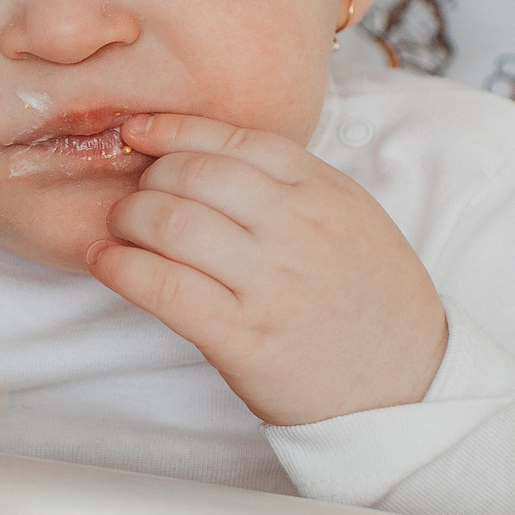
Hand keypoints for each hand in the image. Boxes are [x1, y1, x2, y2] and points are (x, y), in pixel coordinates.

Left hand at [86, 113, 446, 425]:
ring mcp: (271, 283)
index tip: (142, 133)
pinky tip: (107, 262)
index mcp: (324, 191)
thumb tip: (204, 156)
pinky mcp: (244, 338)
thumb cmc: (370, 299)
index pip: (234, 138)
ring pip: (171, 223)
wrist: (407, 384)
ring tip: (120, 230)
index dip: (176, 130)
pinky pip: (165, 288)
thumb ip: (291, 183)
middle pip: (193, 175)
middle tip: (135, 196)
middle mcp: (297, 228)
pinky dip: (122, 269)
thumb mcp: (351, 217)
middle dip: (147, 179)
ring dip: (128, 219)